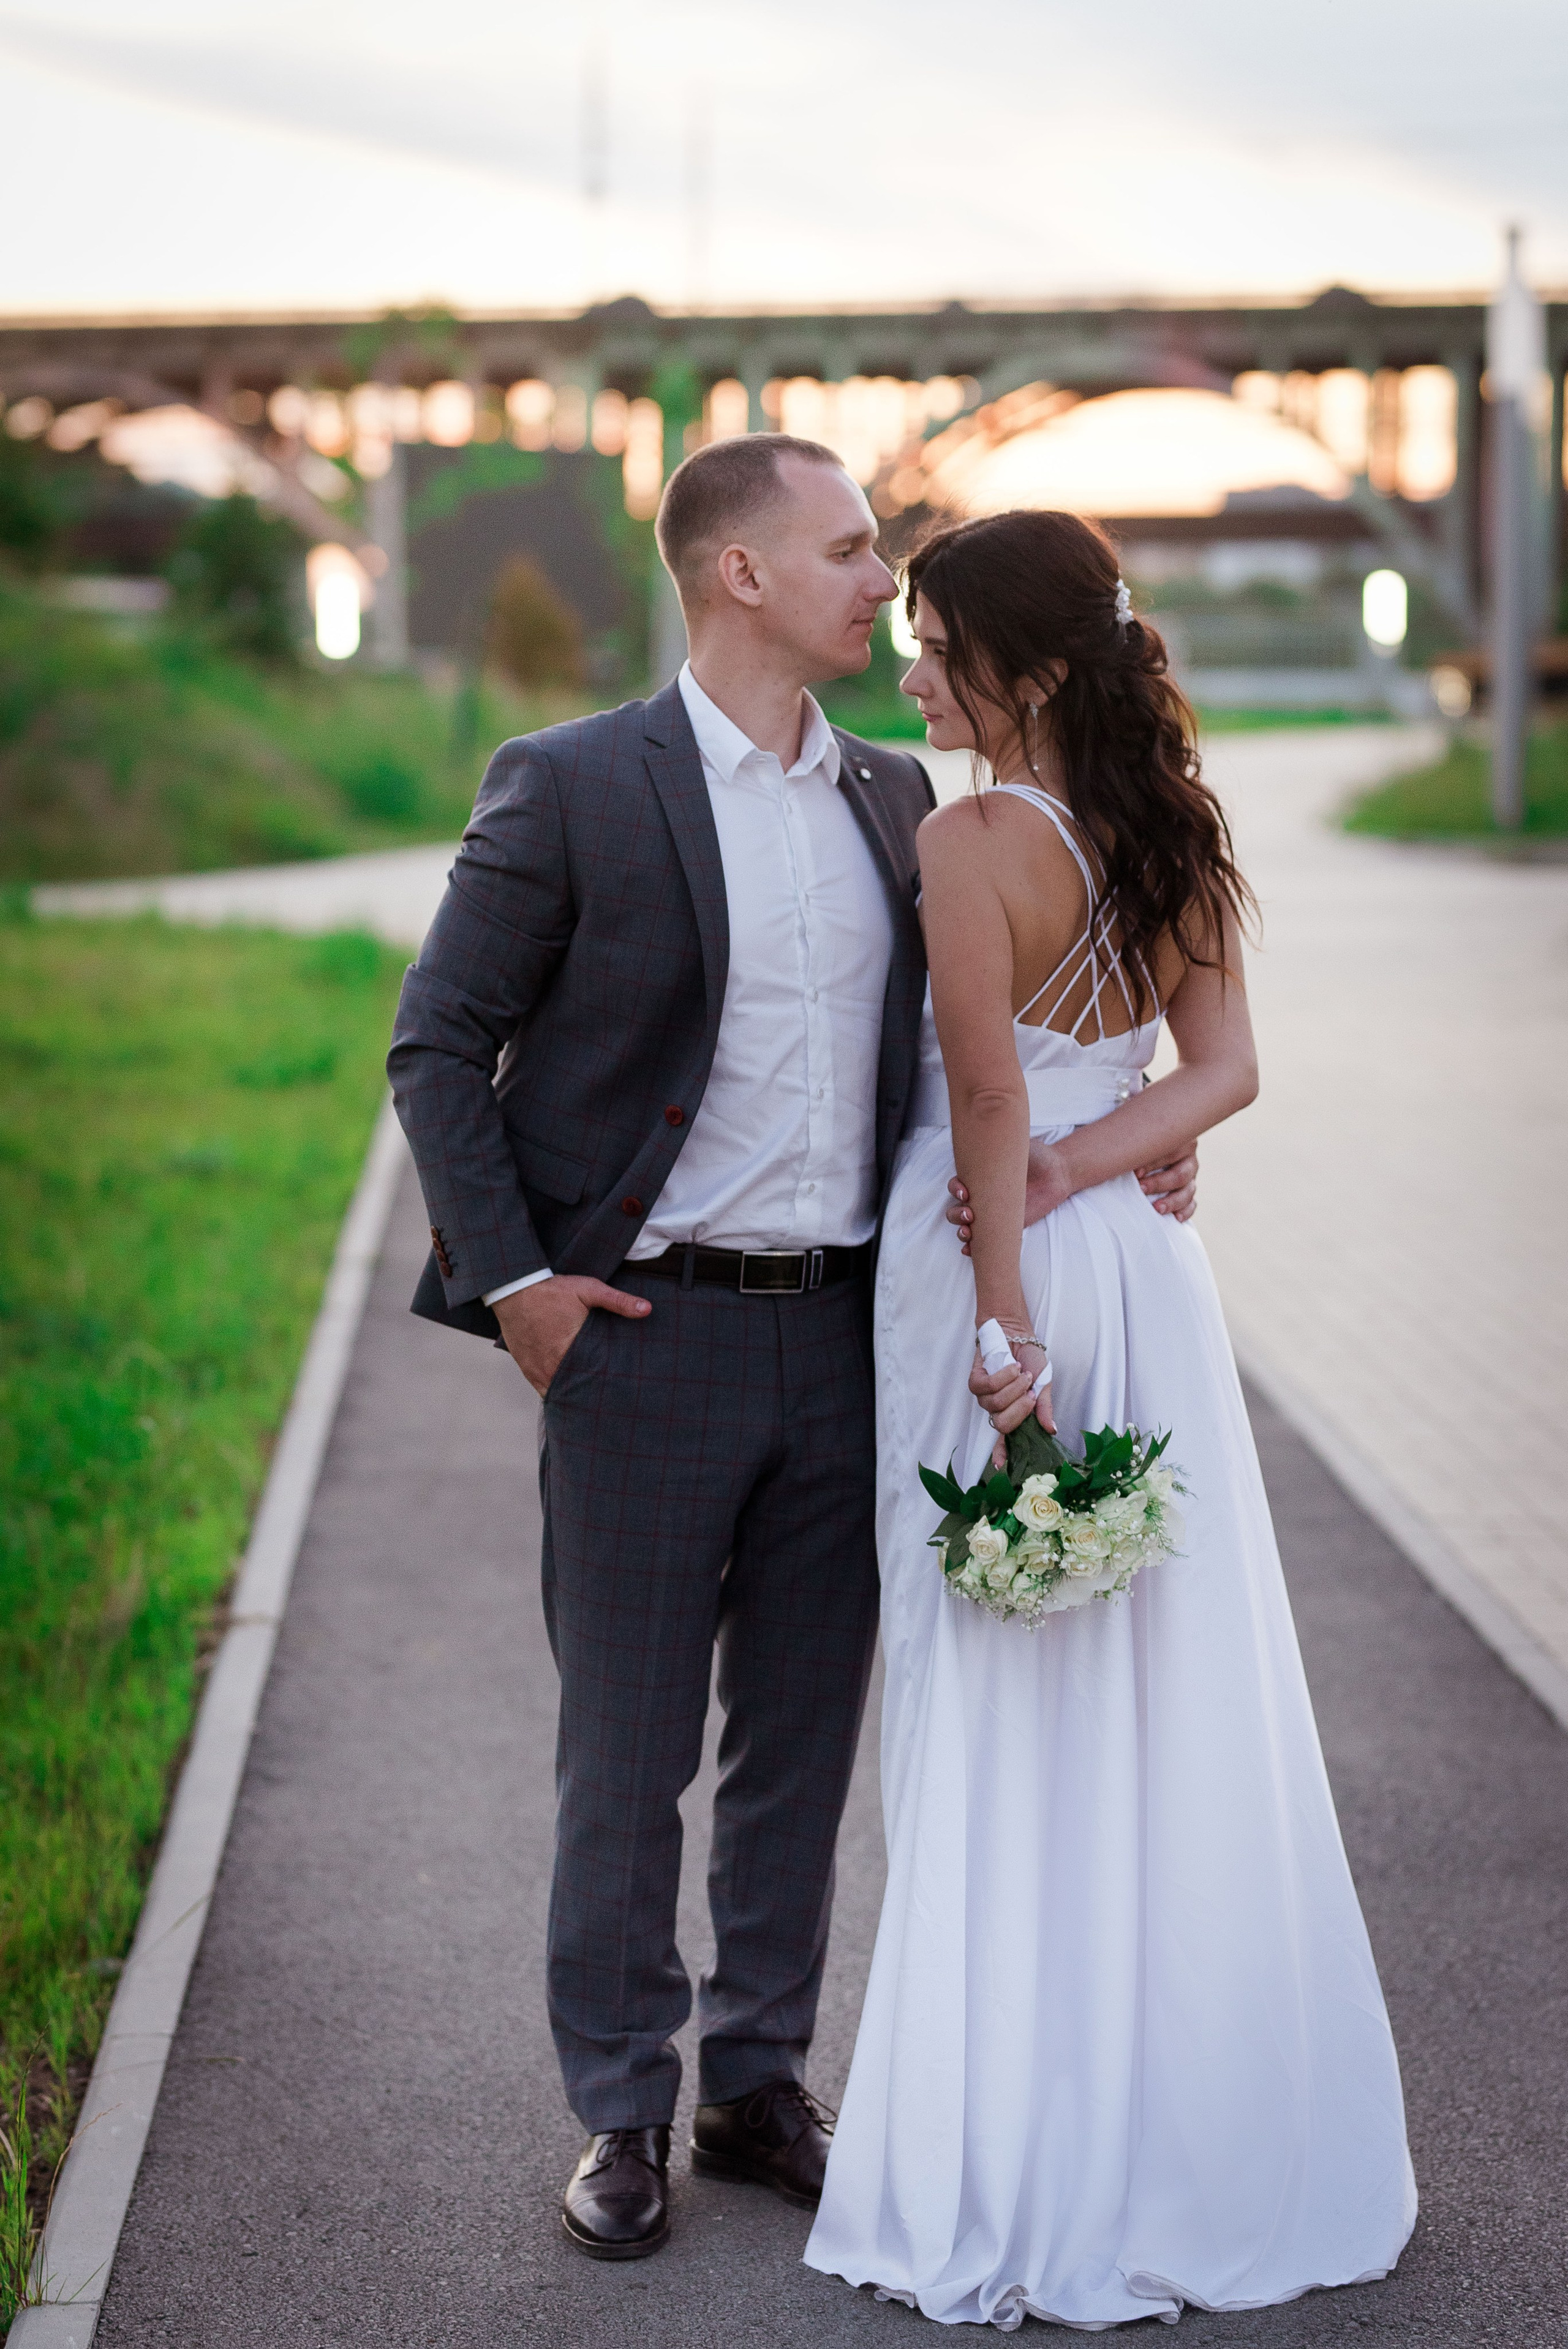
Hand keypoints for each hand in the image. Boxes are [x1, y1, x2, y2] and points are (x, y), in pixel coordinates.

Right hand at [492, 1273, 650, 1396]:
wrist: (514, 1289)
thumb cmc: (553, 1289)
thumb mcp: (589, 1289)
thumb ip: (618, 1301)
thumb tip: (647, 1309)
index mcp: (574, 1347)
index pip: (597, 1376)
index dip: (609, 1383)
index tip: (622, 1388)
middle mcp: (556, 1364)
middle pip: (580, 1388)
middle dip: (594, 1393)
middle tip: (611, 1400)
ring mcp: (540, 1369)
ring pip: (562, 1393)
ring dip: (575, 1395)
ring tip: (593, 1402)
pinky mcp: (528, 1369)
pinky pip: (544, 1391)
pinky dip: (556, 1394)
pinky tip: (569, 1398)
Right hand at [946, 1139, 1070, 1256]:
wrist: (1057, 1171)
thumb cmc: (1035, 1154)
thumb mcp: (1014, 1143)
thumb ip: (1000, 1140)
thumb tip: (987, 1120)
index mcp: (978, 1177)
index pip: (956, 1186)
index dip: (955, 1190)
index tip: (965, 1192)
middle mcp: (981, 1196)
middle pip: (956, 1210)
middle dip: (956, 1215)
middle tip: (969, 1214)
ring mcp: (992, 1214)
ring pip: (966, 1227)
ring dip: (962, 1232)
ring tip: (968, 1233)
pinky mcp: (1007, 1228)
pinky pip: (986, 1242)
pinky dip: (974, 1248)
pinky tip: (970, 1251)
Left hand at [969, 1335, 1054, 1462]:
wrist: (1016, 1333)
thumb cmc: (1030, 1359)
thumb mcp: (1044, 1383)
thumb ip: (1044, 1407)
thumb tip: (1050, 1430)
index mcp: (1014, 1413)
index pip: (1005, 1440)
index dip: (1002, 1455)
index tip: (1001, 1469)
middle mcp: (997, 1409)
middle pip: (1003, 1425)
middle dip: (1020, 1408)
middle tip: (1030, 1390)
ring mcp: (985, 1396)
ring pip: (995, 1405)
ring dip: (1013, 1388)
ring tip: (1023, 1374)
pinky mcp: (975, 1381)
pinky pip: (987, 1387)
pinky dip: (1003, 1377)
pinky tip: (1011, 1368)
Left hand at [1137, 1143, 1197, 1220]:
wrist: (1150, 1151)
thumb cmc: (1141, 1146)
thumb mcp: (1141, 1143)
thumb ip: (1137, 1148)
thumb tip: (1119, 1157)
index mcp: (1179, 1142)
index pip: (1170, 1152)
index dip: (1153, 1163)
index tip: (1136, 1173)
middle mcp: (1188, 1159)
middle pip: (1180, 1175)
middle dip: (1159, 1184)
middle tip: (1141, 1189)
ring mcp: (1191, 1176)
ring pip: (1188, 1191)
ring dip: (1172, 1201)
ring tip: (1157, 1208)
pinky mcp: (1189, 1190)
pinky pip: (1192, 1203)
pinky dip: (1185, 1211)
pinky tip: (1176, 1218)